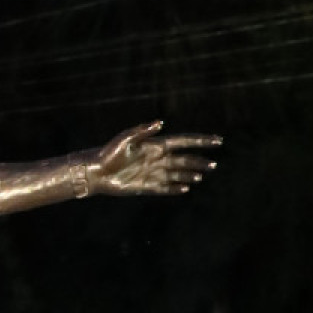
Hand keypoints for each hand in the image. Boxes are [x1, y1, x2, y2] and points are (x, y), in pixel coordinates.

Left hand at [91, 120, 222, 196]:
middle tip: (214, 164)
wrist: (94, 172)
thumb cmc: (107, 153)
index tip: (217, 140)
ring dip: (189, 175)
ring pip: (176, 174)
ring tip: (201, 176)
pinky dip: (175, 188)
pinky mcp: (145, 186)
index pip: (183, 142)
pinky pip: (164, 188)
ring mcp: (151, 173)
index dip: (200, 141)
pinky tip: (185, 189)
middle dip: (199, 161)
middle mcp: (155, 159)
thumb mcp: (124, 139)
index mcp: (154, 146)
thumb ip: (142, 131)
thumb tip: (161, 123)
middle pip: (183, 160)